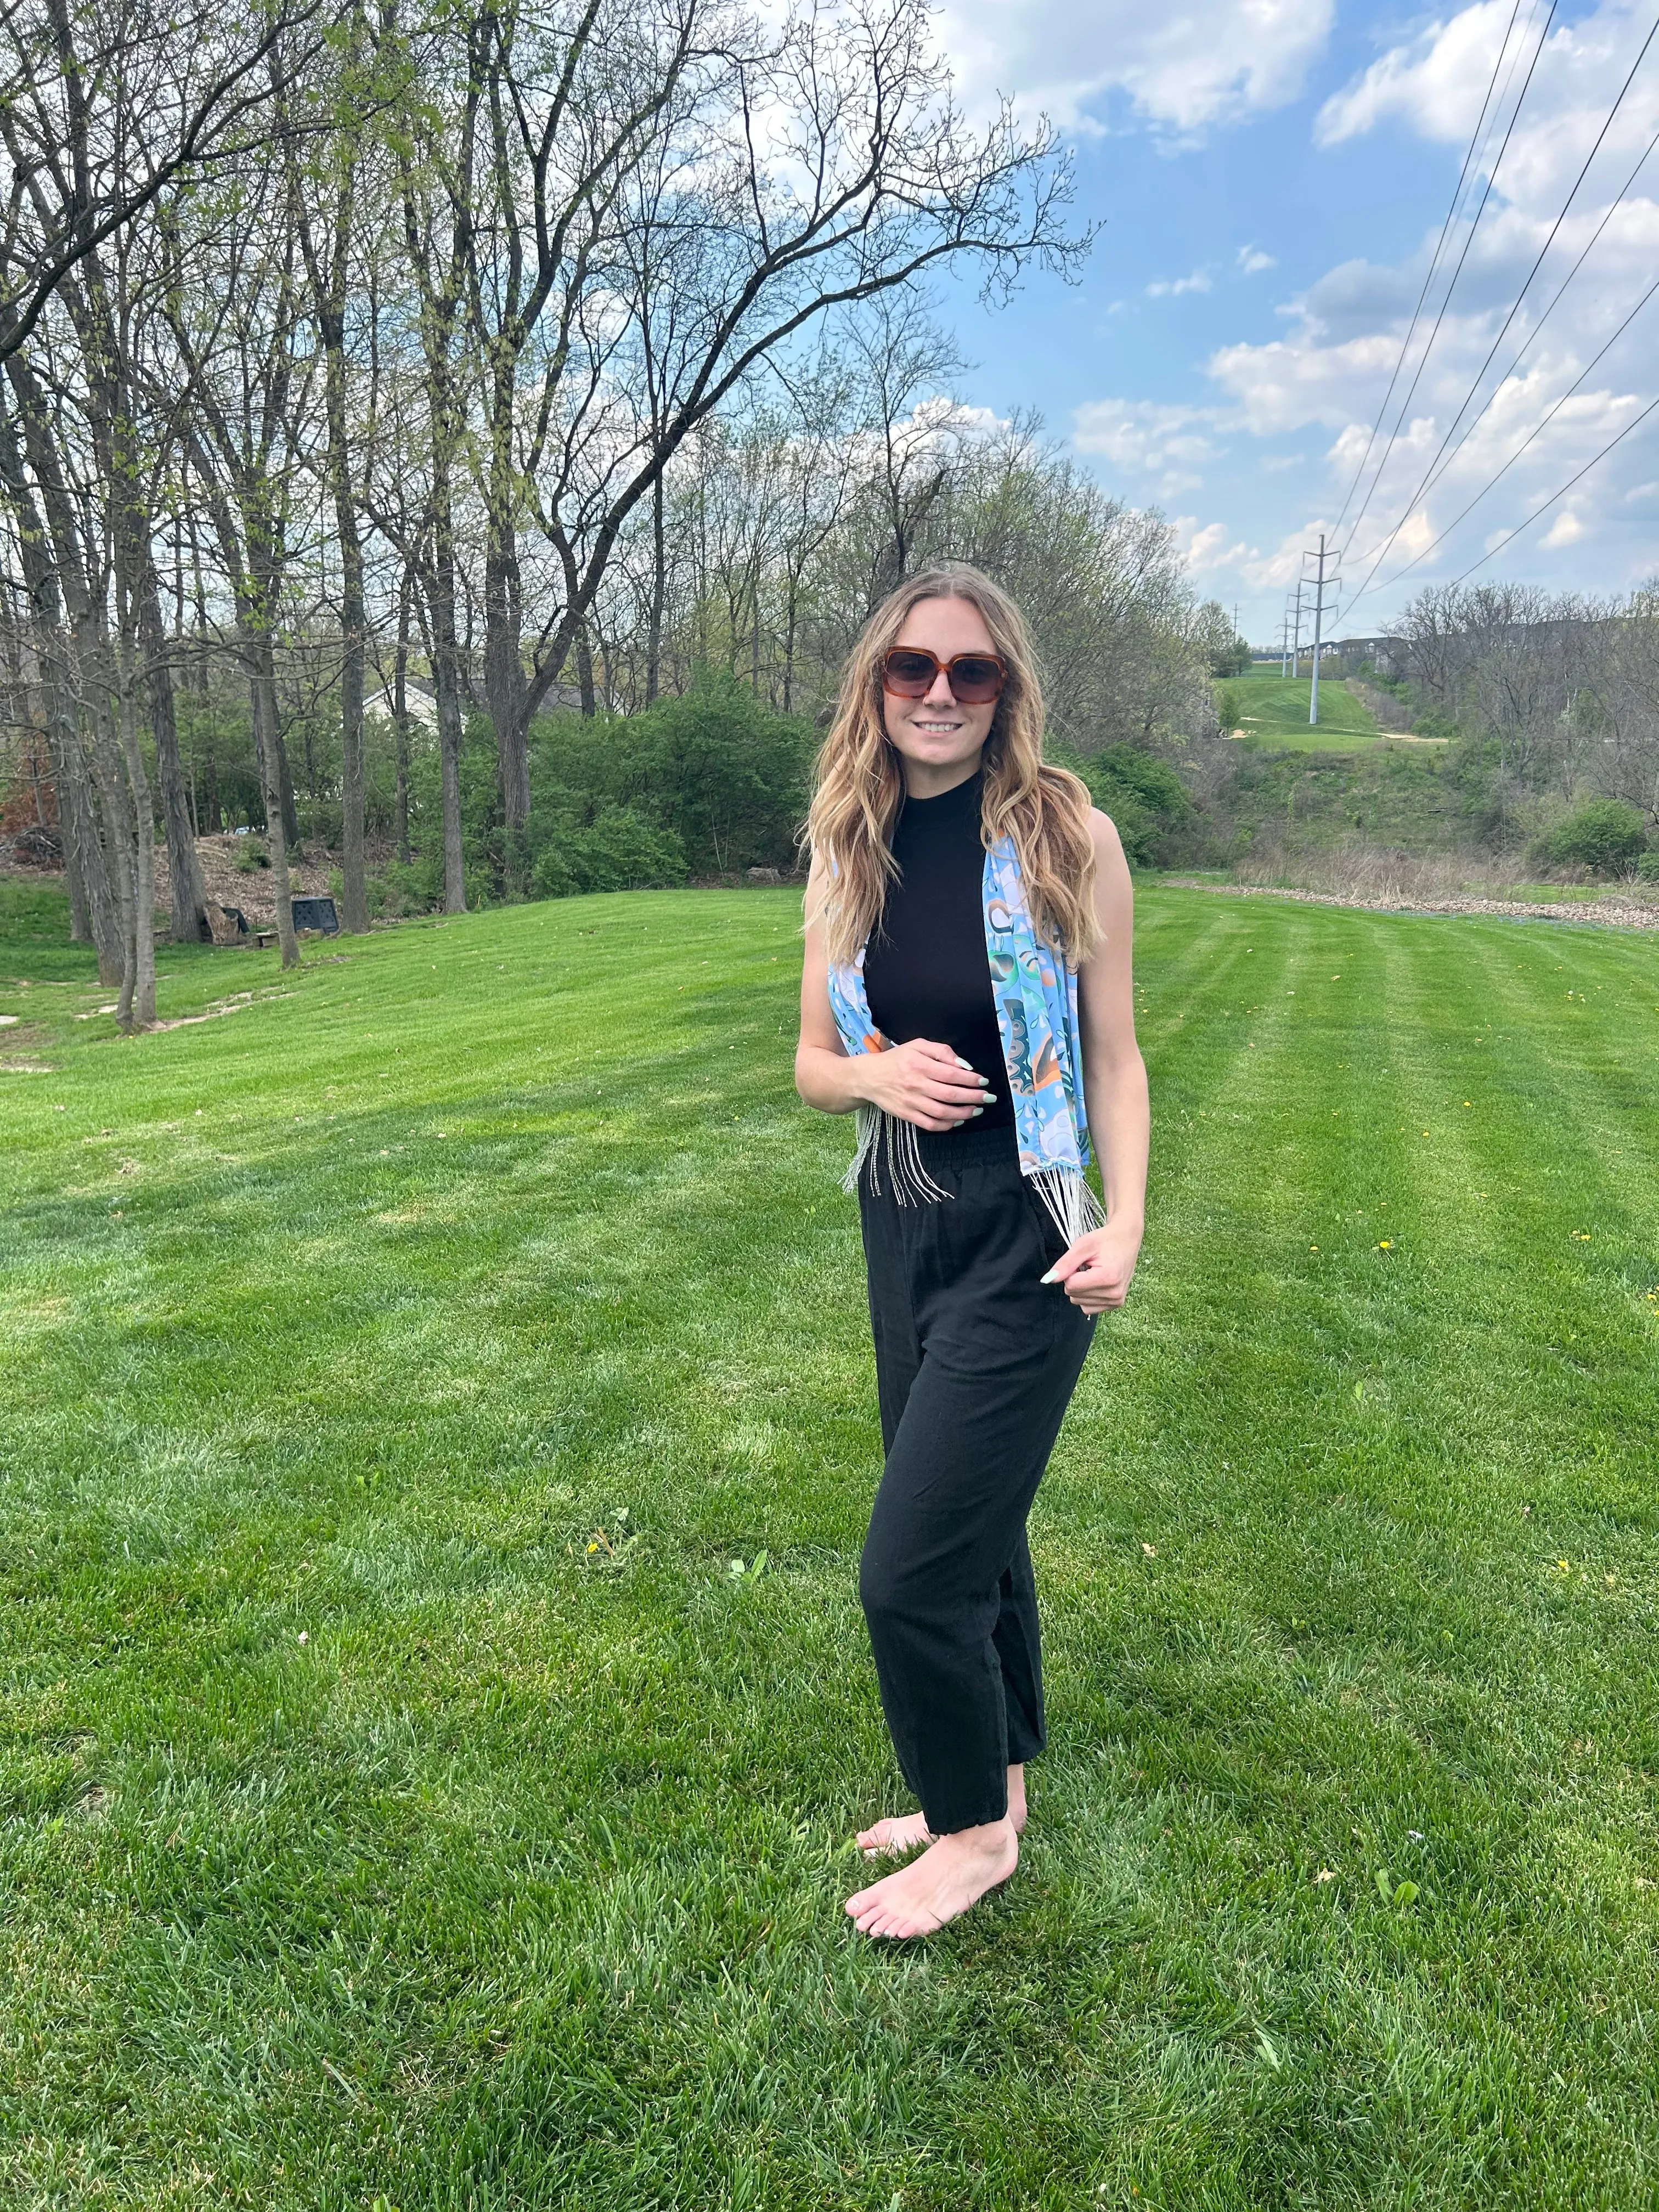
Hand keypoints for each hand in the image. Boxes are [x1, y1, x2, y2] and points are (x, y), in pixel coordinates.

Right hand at [863, 1038, 996, 1131]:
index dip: (970, 1079)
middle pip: (950, 1094)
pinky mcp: (906, 1115)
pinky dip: (947, 1125)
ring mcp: (910, 1102)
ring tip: (977, 1110)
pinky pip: (930, 1124)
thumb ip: (941, 1051)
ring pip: (942, 1112)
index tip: (983, 1081)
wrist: (869, 1077)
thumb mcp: (917, 1045)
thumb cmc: (897, 1059)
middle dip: (973, 1097)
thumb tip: (964, 1065)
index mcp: (919, 1064)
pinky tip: (958, 1120)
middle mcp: (915, 1084)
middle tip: (988, 1098)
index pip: (951, 1074)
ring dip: (964, 1113)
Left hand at [1041, 1220, 1141, 1311]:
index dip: (1070, 1272)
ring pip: (1079, 1303)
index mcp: (1108, 1277)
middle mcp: (1114, 1293)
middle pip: (1074, 1295)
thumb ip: (1065, 1263)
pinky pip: (1088, 1308)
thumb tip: (1048, 1279)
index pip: (1071, 1285)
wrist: (1126, 1239)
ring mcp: (1116, 1301)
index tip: (1082, 1261)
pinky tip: (1097, 1282)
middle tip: (1089, 1266)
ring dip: (1081, 1288)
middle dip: (1075, 1280)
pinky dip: (1087, 1296)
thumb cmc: (1105, 1240)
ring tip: (1094, 1273)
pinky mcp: (1116, 1304)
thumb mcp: (1083, 1245)